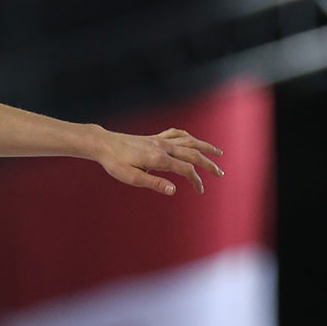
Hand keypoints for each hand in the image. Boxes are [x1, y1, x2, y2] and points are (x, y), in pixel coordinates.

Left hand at [95, 126, 224, 195]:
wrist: (105, 144)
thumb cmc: (116, 164)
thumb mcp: (132, 178)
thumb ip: (154, 184)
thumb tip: (174, 191)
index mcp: (159, 159)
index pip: (186, 169)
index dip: (196, 180)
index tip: (200, 191)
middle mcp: (164, 147)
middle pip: (193, 154)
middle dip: (209, 164)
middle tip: (221, 173)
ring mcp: (161, 140)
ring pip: (189, 141)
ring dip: (205, 147)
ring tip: (218, 152)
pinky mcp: (155, 137)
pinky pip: (177, 134)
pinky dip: (189, 137)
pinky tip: (193, 140)